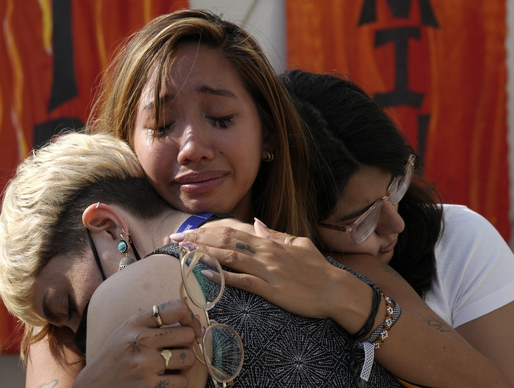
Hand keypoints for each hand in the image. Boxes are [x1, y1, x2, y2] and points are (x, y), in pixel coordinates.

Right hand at [75, 299, 202, 387]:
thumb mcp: (126, 331)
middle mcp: (140, 340)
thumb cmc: (115, 358)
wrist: (93, 387)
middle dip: (187, 344)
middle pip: (187, 335)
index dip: (190, 318)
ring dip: (183, 365)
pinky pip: (182, 381)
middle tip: (176, 351)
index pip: (176, 308)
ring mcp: (145, 364)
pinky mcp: (149, 386)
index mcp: (136, 323)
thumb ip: (154, 323)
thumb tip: (194, 323)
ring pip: (188, 358)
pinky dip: (176, 382)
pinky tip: (163, 380)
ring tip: (170, 366)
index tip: (192, 328)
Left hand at [171, 220, 371, 325]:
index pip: (234, 231)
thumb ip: (276, 235)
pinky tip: (206, 274)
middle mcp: (266, 253)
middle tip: (176, 239)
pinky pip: (243, 281)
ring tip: (183, 251)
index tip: (190, 231)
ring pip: (230, 258)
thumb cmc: (319, 269)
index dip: (209, 231)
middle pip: (226, 241)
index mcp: (270, 243)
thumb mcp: (299, 245)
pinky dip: (223, 277)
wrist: (336, 290)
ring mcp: (268, 271)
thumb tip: (259, 224)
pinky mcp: (271, 289)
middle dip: (198, 239)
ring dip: (204, 253)